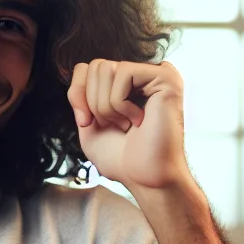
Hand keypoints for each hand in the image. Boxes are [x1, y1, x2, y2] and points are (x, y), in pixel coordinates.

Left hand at [67, 59, 190, 191]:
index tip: (86, 123)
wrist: (143, 177)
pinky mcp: (165, 77)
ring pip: (106, 68)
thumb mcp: (88, 123)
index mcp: (126, 84)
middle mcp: (142, 74)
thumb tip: (81, 68)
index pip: (86, 68)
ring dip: (106, 105)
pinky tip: (139, 120)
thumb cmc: (120, 158)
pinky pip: (123, 73)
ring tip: (126, 125)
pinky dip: (120, 103)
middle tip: (114, 126)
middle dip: (93, 102)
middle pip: (95, 66)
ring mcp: (156, 73)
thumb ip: (81, 94)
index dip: (78, 94)